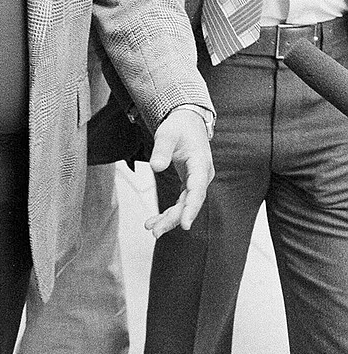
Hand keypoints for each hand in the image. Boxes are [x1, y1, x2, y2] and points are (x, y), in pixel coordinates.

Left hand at [144, 107, 214, 237]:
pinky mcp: (189, 184)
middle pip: (190, 202)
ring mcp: (197, 182)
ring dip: (169, 218)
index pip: (197, 190)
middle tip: (156, 231)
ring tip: (151, 228)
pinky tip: (155, 221)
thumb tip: (155, 167)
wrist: (186, 122)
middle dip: (174, 218)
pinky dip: (169, 212)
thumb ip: (161, 149)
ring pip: (185, 205)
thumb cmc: (178, 127)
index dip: (191, 208)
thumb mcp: (167, 134)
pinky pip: (181, 202)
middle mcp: (202, 176)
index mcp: (201, 164)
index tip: (184, 224)